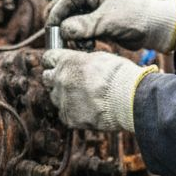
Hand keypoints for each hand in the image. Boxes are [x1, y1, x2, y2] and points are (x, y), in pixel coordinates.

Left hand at [41, 49, 157, 131]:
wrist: (128, 99)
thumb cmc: (119, 75)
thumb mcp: (99, 58)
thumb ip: (81, 62)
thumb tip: (78, 65)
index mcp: (67, 61)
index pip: (48, 58)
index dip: (53, 61)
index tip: (56, 63)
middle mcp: (60, 80)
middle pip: (47, 78)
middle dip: (56, 79)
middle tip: (70, 81)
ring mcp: (63, 100)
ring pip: (55, 97)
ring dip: (64, 96)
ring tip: (83, 97)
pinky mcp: (69, 118)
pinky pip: (64, 114)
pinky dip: (73, 112)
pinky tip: (86, 109)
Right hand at [46, 0, 175, 52]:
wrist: (156, 28)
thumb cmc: (137, 17)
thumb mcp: (109, 20)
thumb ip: (85, 25)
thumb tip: (63, 30)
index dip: (57, 12)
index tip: (52, 28)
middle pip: (67, 10)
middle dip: (63, 25)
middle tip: (61, 39)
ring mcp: (95, 13)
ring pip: (73, 24)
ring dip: (73, 36)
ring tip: (82, 45)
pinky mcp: (98, 26)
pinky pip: (82, 33)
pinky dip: (81, 40)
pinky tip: (88, 47)